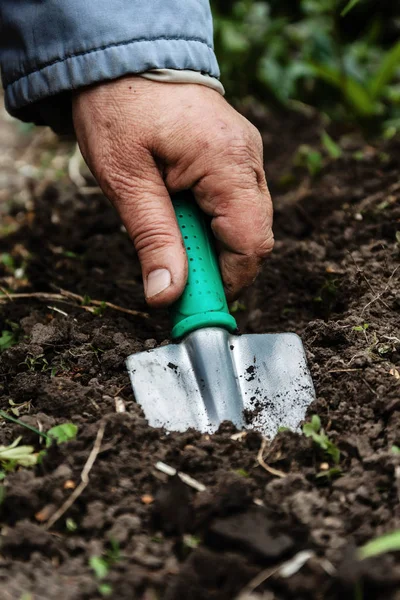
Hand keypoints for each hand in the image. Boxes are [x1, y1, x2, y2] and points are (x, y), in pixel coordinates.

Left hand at [72, 78, 272, 306]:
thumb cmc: (119, 109)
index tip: (192, 301)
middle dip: (217, 265)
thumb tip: (166, 295)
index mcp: (227, 161)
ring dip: (212, 244)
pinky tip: (181, 214)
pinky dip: (211, 223)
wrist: (125, 59)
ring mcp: (247, 156)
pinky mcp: (237, 157)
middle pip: (254, 237)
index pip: (250, 243)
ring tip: (172, 236)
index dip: (226, 281)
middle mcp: (249, 159)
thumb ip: (152, 239)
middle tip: (175, 272)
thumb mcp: (125, 179)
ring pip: (246, 224)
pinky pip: (236, 205)